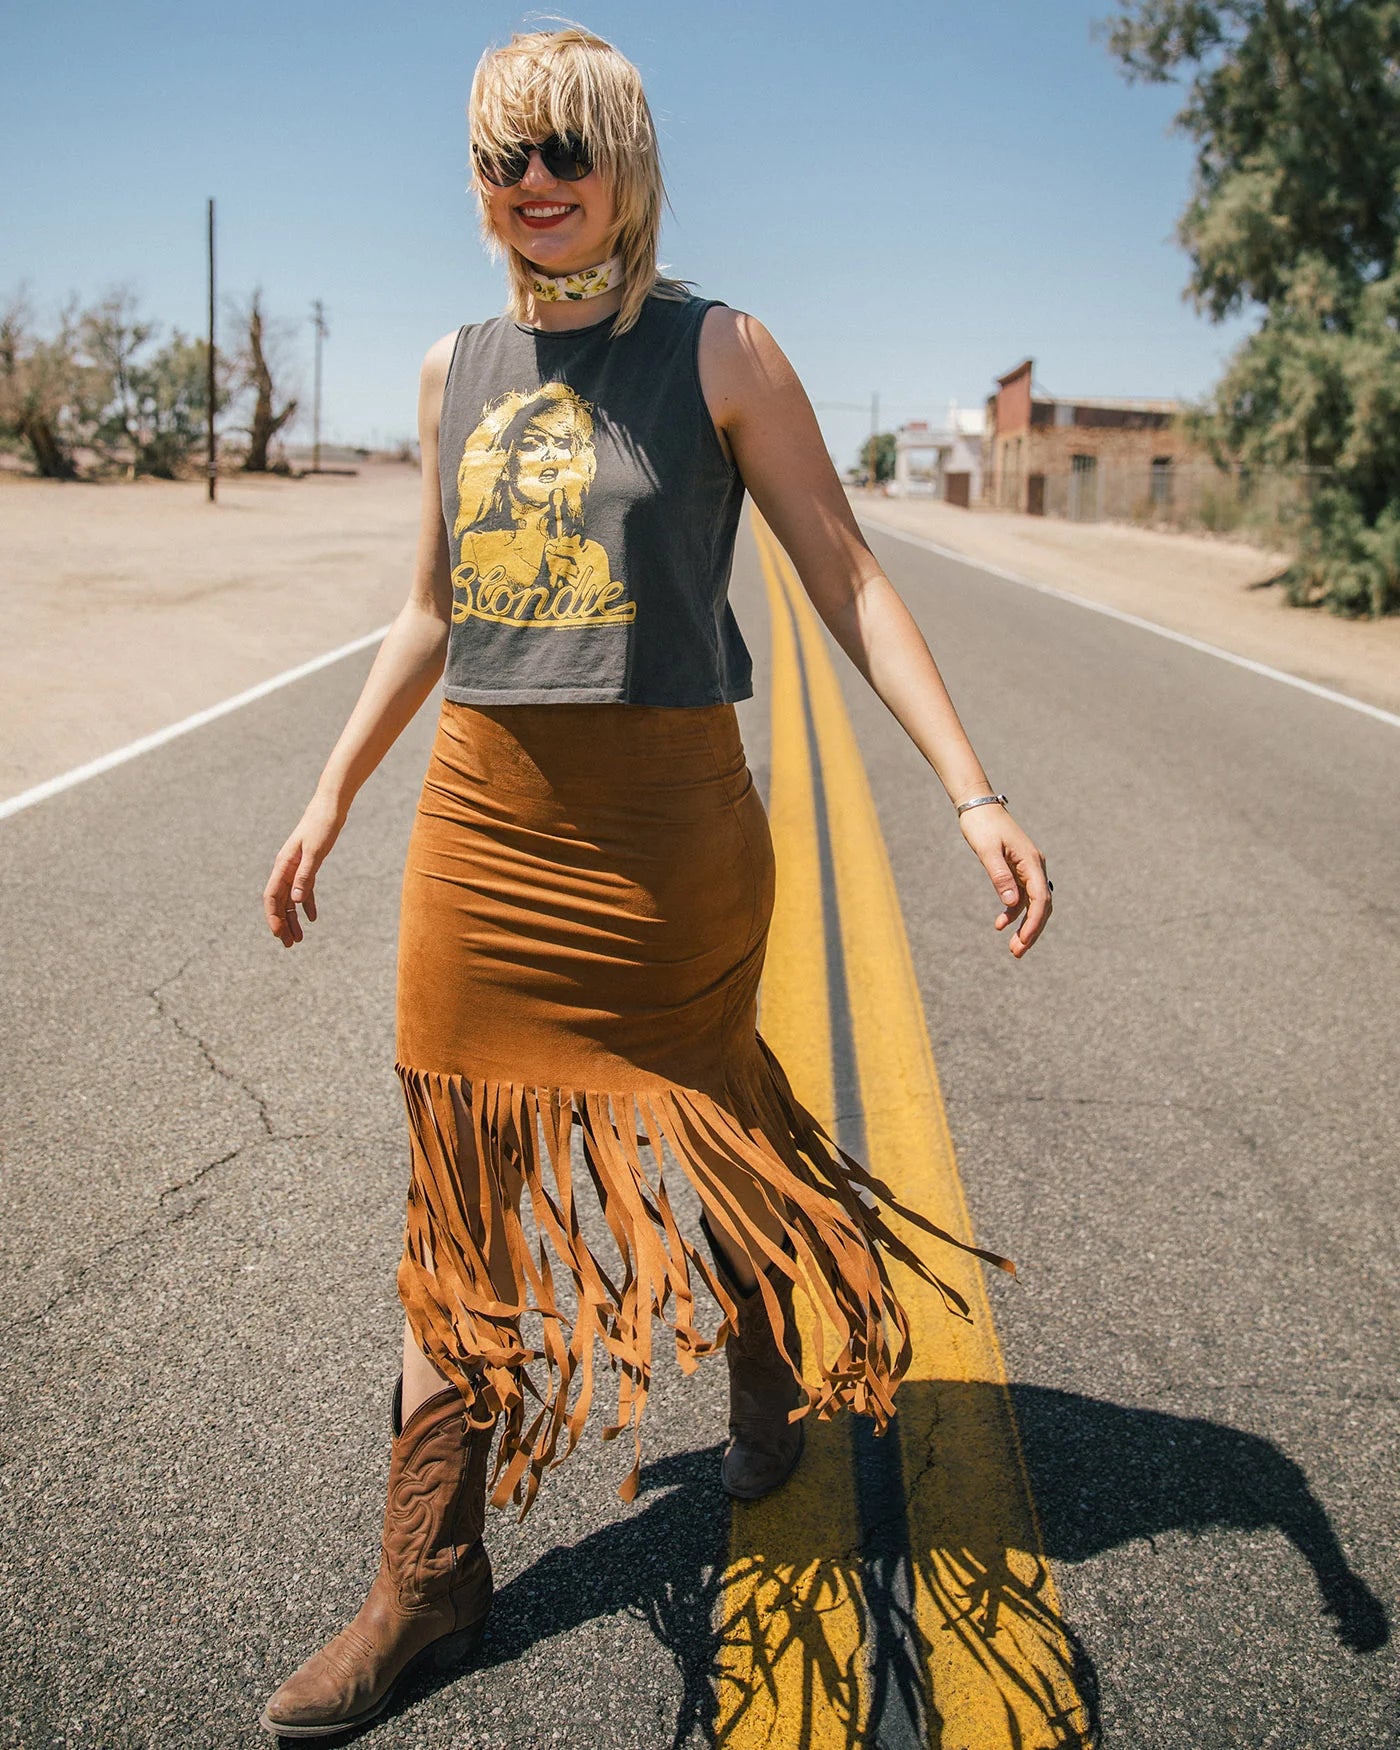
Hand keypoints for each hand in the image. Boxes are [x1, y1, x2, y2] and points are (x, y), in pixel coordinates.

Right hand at [262, 793, 345, 948]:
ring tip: (299, 938)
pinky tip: (312, 918)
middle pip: (280, 902)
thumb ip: (305, 876)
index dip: (273, 916)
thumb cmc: (322, 826)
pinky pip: (304, 890)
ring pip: (291, 899)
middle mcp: (286, 868)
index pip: (272, 896)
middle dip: (283, 924)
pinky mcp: (308, 866)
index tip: (278, 934)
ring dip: (293, 918)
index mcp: (283, 865)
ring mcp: (296, 867)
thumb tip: (295, 900)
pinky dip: (306, 904)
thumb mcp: (315, 852)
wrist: (330, 807)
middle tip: (290, 945)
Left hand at [958, 803, 1051, 957]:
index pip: (1040, 899)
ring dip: (1024, 925)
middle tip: (1018, 952)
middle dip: (1032, 930)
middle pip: (1041, 905)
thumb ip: (999, 876)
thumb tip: (1011, 904)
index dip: (1034, 923)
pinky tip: (1000, 925)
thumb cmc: (982, 826)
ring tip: (1013, 948)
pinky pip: (1021, 897)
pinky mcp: (1017, 870)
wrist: (978, 806)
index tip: (1024, 941)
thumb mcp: (987, 851)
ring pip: (1032, 904)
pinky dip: (1013, 912)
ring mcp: (1027, 869)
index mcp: (1032, 862)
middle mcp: (1035, 867)